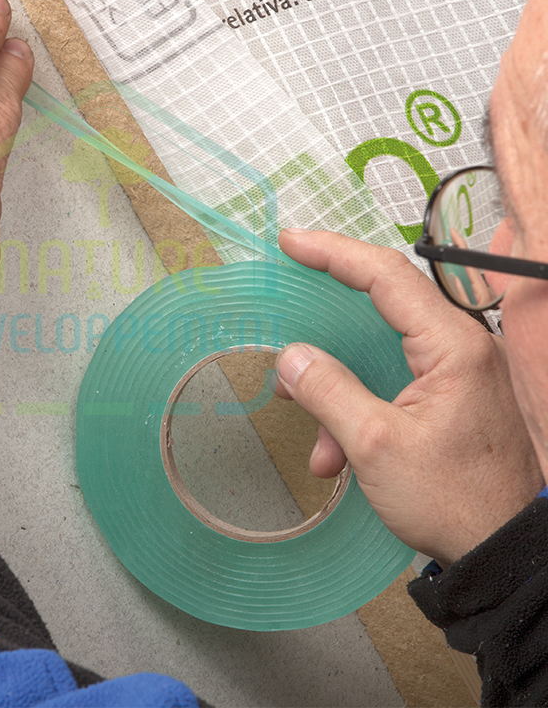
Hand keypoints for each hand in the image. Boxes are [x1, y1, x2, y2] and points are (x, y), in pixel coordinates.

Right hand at [274, 229, 542, 566]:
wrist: (504, 551)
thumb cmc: (457, 501)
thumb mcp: (378, 446)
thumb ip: (330, 392)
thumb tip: (292, 357)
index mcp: (452, 347)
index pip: (387, 276)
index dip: (334, 253)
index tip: (292, 243)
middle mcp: (460, 348)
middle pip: (382, 306)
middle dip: (329, 320)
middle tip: (290, 307)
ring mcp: (457, 373)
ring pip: (379, 353)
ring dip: (338, 389)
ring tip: (317, 437)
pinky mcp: (450, 397)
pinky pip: (391, 383)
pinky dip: (357, 411)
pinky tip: (337, 455)